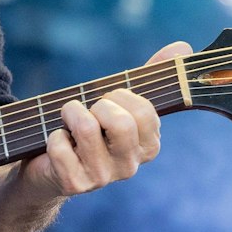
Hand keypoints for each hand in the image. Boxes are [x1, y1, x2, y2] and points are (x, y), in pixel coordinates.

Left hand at [17, 41, 189, 199]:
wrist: (50, 166)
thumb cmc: (90, 127)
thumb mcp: (119, 101)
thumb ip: (151, 76)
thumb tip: (181, 47)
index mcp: (148, 145)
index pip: (145, 112)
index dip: (120, 96)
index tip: (108, 100)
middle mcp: (131, 166)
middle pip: (121, 123)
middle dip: (97, 105)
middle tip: (89, 112)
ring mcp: (104, 178)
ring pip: (87, 128)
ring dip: (70, 113)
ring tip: (68, 121)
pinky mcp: (75, 184)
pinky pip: (60, 145)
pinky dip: (52, 136)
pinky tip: (57, 144)